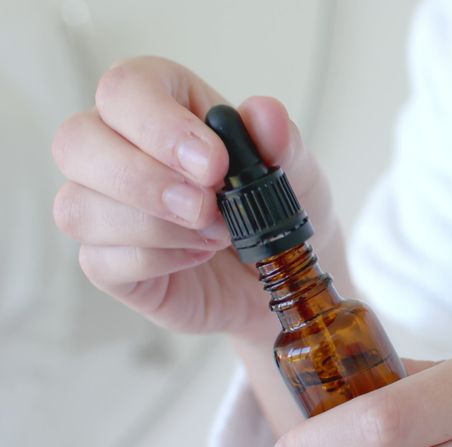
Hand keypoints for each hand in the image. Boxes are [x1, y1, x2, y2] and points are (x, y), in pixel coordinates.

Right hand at [51, 56, 347, 340]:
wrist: (288, 276)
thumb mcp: (296, 172)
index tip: (212, 163)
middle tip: (207, 207)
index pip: (125, 88)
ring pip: (79, 206)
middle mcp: (119, 148)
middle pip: (76, 141)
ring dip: (156, 227)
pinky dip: (156, 261)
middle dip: (143, 178)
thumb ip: (281, 141)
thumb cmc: (278, 208)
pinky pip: (99, 260)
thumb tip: (265, 114)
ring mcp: (105, 207)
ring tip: (217, 235)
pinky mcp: (108, 262)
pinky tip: (196, 257)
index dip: (159, 124)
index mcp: (163, 105)